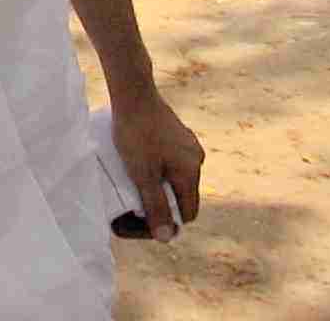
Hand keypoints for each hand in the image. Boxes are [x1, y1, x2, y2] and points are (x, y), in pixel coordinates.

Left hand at [109, 85, 204, 237]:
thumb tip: (168, 237)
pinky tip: (140, 164)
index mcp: (191, 171)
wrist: (133, 91)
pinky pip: (172, 162)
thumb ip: (155, 205)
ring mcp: (188, 145)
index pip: (188, 213)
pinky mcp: (178, 135)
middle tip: (135, 204)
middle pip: (183, 196)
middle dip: (162, 204)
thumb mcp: (142, 174)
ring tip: (134, 183)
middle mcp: (196, 158)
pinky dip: (158, 169)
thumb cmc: (135, 133)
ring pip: (176, 178)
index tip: (143, 221)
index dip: (168, 223)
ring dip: (159, 186)